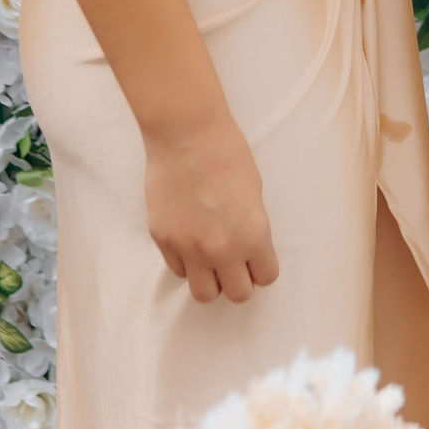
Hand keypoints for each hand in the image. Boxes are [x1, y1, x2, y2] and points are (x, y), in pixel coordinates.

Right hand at [142, 112, 280, 303]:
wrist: (186, 133)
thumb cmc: (227, 153)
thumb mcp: (254, 193)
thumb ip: (250, 228)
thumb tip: (245, 248)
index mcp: (252, 236)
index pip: (266, 277)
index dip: (262, 268)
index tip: (257, 259)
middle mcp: (222, 250)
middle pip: (237, 295)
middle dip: (239, 281)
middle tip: (235, 263)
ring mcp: (188, 248)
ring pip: (204, 293)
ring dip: (211, 280)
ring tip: (210, 260)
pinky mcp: (163, 240)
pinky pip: (177, 270)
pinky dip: (186, 263)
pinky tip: (189, 241)